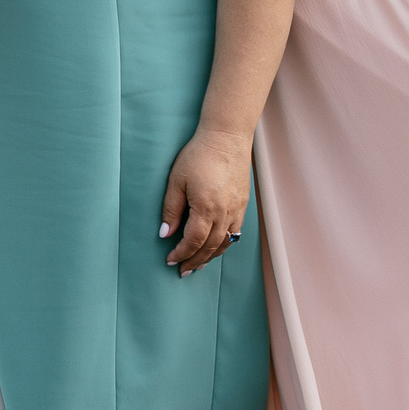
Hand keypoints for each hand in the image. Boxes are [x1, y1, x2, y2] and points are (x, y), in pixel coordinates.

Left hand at [161, 130, 252, 274]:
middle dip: (195, 261)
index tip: (170, 259)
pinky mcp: (243, 205)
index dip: (181, 253)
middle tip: (182, 271)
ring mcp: (237, 210)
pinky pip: (235, 233)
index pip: (193, 241)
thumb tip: (165, 233)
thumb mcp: (176, 180)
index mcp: (206, 208)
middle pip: (210, 247)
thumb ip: (171, 209)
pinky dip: (224, 245)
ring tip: (197, 266)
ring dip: (210, 257)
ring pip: (225, 243)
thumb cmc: (198, 155)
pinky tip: (215, 248)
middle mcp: (225, 213)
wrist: (227, 138)